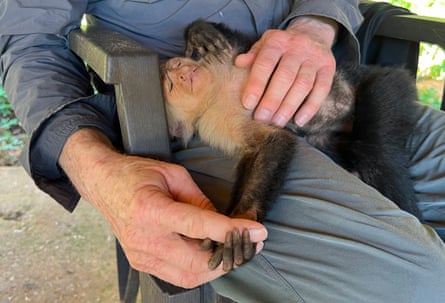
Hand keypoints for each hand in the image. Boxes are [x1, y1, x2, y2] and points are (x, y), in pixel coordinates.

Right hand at [59, 128, 266, 287]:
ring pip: (189, 276)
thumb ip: (199, 200)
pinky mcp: (141, 262)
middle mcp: (144, 239)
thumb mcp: (173, 175)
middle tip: (250, 242)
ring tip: (233, 248)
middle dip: (229, 256)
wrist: (103, 184)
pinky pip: (177, 276)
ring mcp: (141, 255)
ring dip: (217, 266)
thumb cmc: (136, 174)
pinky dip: (199, 268)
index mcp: (150, 210)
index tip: (257, 231)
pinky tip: (209, 253)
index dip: (231, 231)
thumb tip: (222, 222)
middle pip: (196, 262)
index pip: (198, 227)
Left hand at [236, 16, 337, 126]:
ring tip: (277, 123)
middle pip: (285, 76)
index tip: (248, 104)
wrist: (312, 33)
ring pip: (303, 85)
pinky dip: (310, 107)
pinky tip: (299, 121)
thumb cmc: (281, 47)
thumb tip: (238, 63)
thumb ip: (252, 56)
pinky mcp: (329, 67)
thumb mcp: (264, 45)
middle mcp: (298, 47)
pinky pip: (321, 90)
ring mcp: (315, 57)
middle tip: (262, 119)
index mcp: (277, 41)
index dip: (256, 84)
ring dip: (289, 107)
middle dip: (272, 100)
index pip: (265, 63)